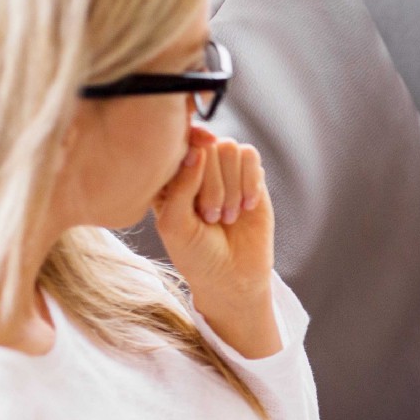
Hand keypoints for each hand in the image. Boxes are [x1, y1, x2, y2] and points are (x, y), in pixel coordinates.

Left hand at [153, 123, 273, 311]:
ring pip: (229, 149)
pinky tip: (247, 207)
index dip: (188, 153)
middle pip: (207, 147)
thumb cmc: (196, 254)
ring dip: (231, 186)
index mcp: (168, 176)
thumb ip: (181, 186)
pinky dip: (250, 182)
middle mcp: (196, 168)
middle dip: (213, 186)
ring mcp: (224, 171)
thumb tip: (199, 151)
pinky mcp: (251, 177)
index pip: (177, 144)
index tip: (194, 184)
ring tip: (228, 216)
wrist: (232, 276)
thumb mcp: (175, 224)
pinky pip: (251, 157)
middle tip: (212, 218)